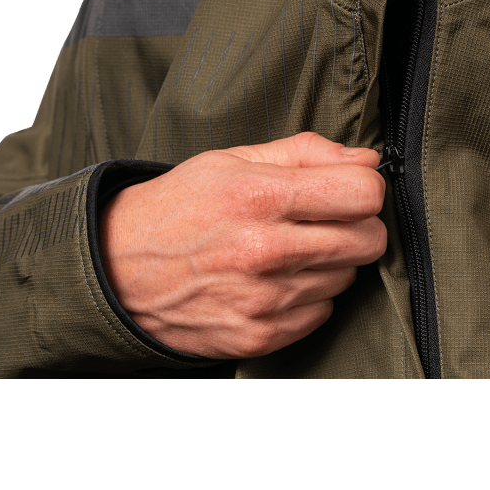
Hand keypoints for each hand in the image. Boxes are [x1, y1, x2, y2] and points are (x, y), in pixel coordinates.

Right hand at [100, 132, 386, 358]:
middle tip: (324, 218)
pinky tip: (277, 279)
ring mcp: (263, 301)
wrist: (120, 269)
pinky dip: (309, 295)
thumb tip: (369, 161)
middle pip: (369, 240)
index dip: (364, 186)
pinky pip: (322, 312)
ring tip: (288, 248)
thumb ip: (306, 152)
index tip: (347, 188)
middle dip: (357, 224)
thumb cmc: (180, 206)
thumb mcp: (232, 159)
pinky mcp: (259, 337)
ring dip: (330, 261)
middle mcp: (264, 251)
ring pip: (348, 277)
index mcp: (258, 196)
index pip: (363, 193)